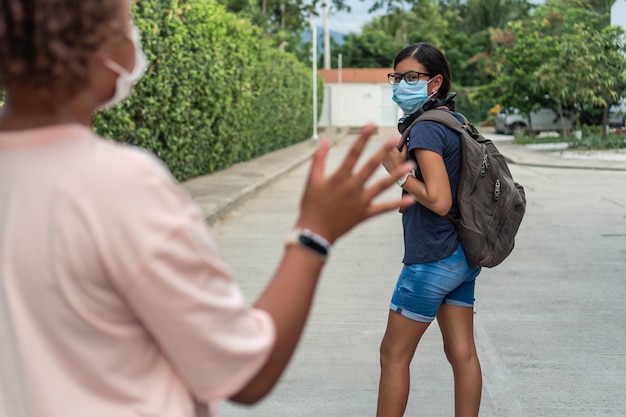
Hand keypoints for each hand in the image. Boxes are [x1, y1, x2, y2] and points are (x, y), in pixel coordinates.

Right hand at [296, 124, 414, 242]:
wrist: (314, 232)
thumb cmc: (311, 204)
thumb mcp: (312, 180)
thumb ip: (319, 158)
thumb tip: (324, 139)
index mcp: (339, 177)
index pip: (353, 153)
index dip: (363, 138)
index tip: (371, 124)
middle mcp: (352, 187)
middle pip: (370, 166)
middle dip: (384, 151)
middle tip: (396, 139)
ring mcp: (360, 201)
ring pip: (381, 186)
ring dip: (397, 175)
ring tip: (410, 165)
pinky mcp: (364, 214)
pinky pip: (383, 209)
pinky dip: (396, 204)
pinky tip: (411, 199)